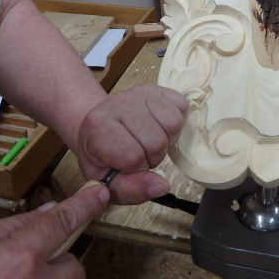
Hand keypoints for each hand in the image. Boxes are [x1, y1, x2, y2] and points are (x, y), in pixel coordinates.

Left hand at [77, 84, 188, 203]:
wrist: (101, 128)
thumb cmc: (103, 157)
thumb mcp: (107, 182)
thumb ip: (131, 190)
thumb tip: (163, 186)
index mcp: (97, 126)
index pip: (133, 157)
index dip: (136, 169)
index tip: (125, 165)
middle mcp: (118, 102)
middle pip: (157, 142)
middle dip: (153, 157)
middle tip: (140, 154)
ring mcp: (139, 92)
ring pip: (173, 124)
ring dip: (166, 141)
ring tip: (149, 141)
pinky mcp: (157, 88)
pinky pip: (181, 108)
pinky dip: (175, 124)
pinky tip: (158, 126)